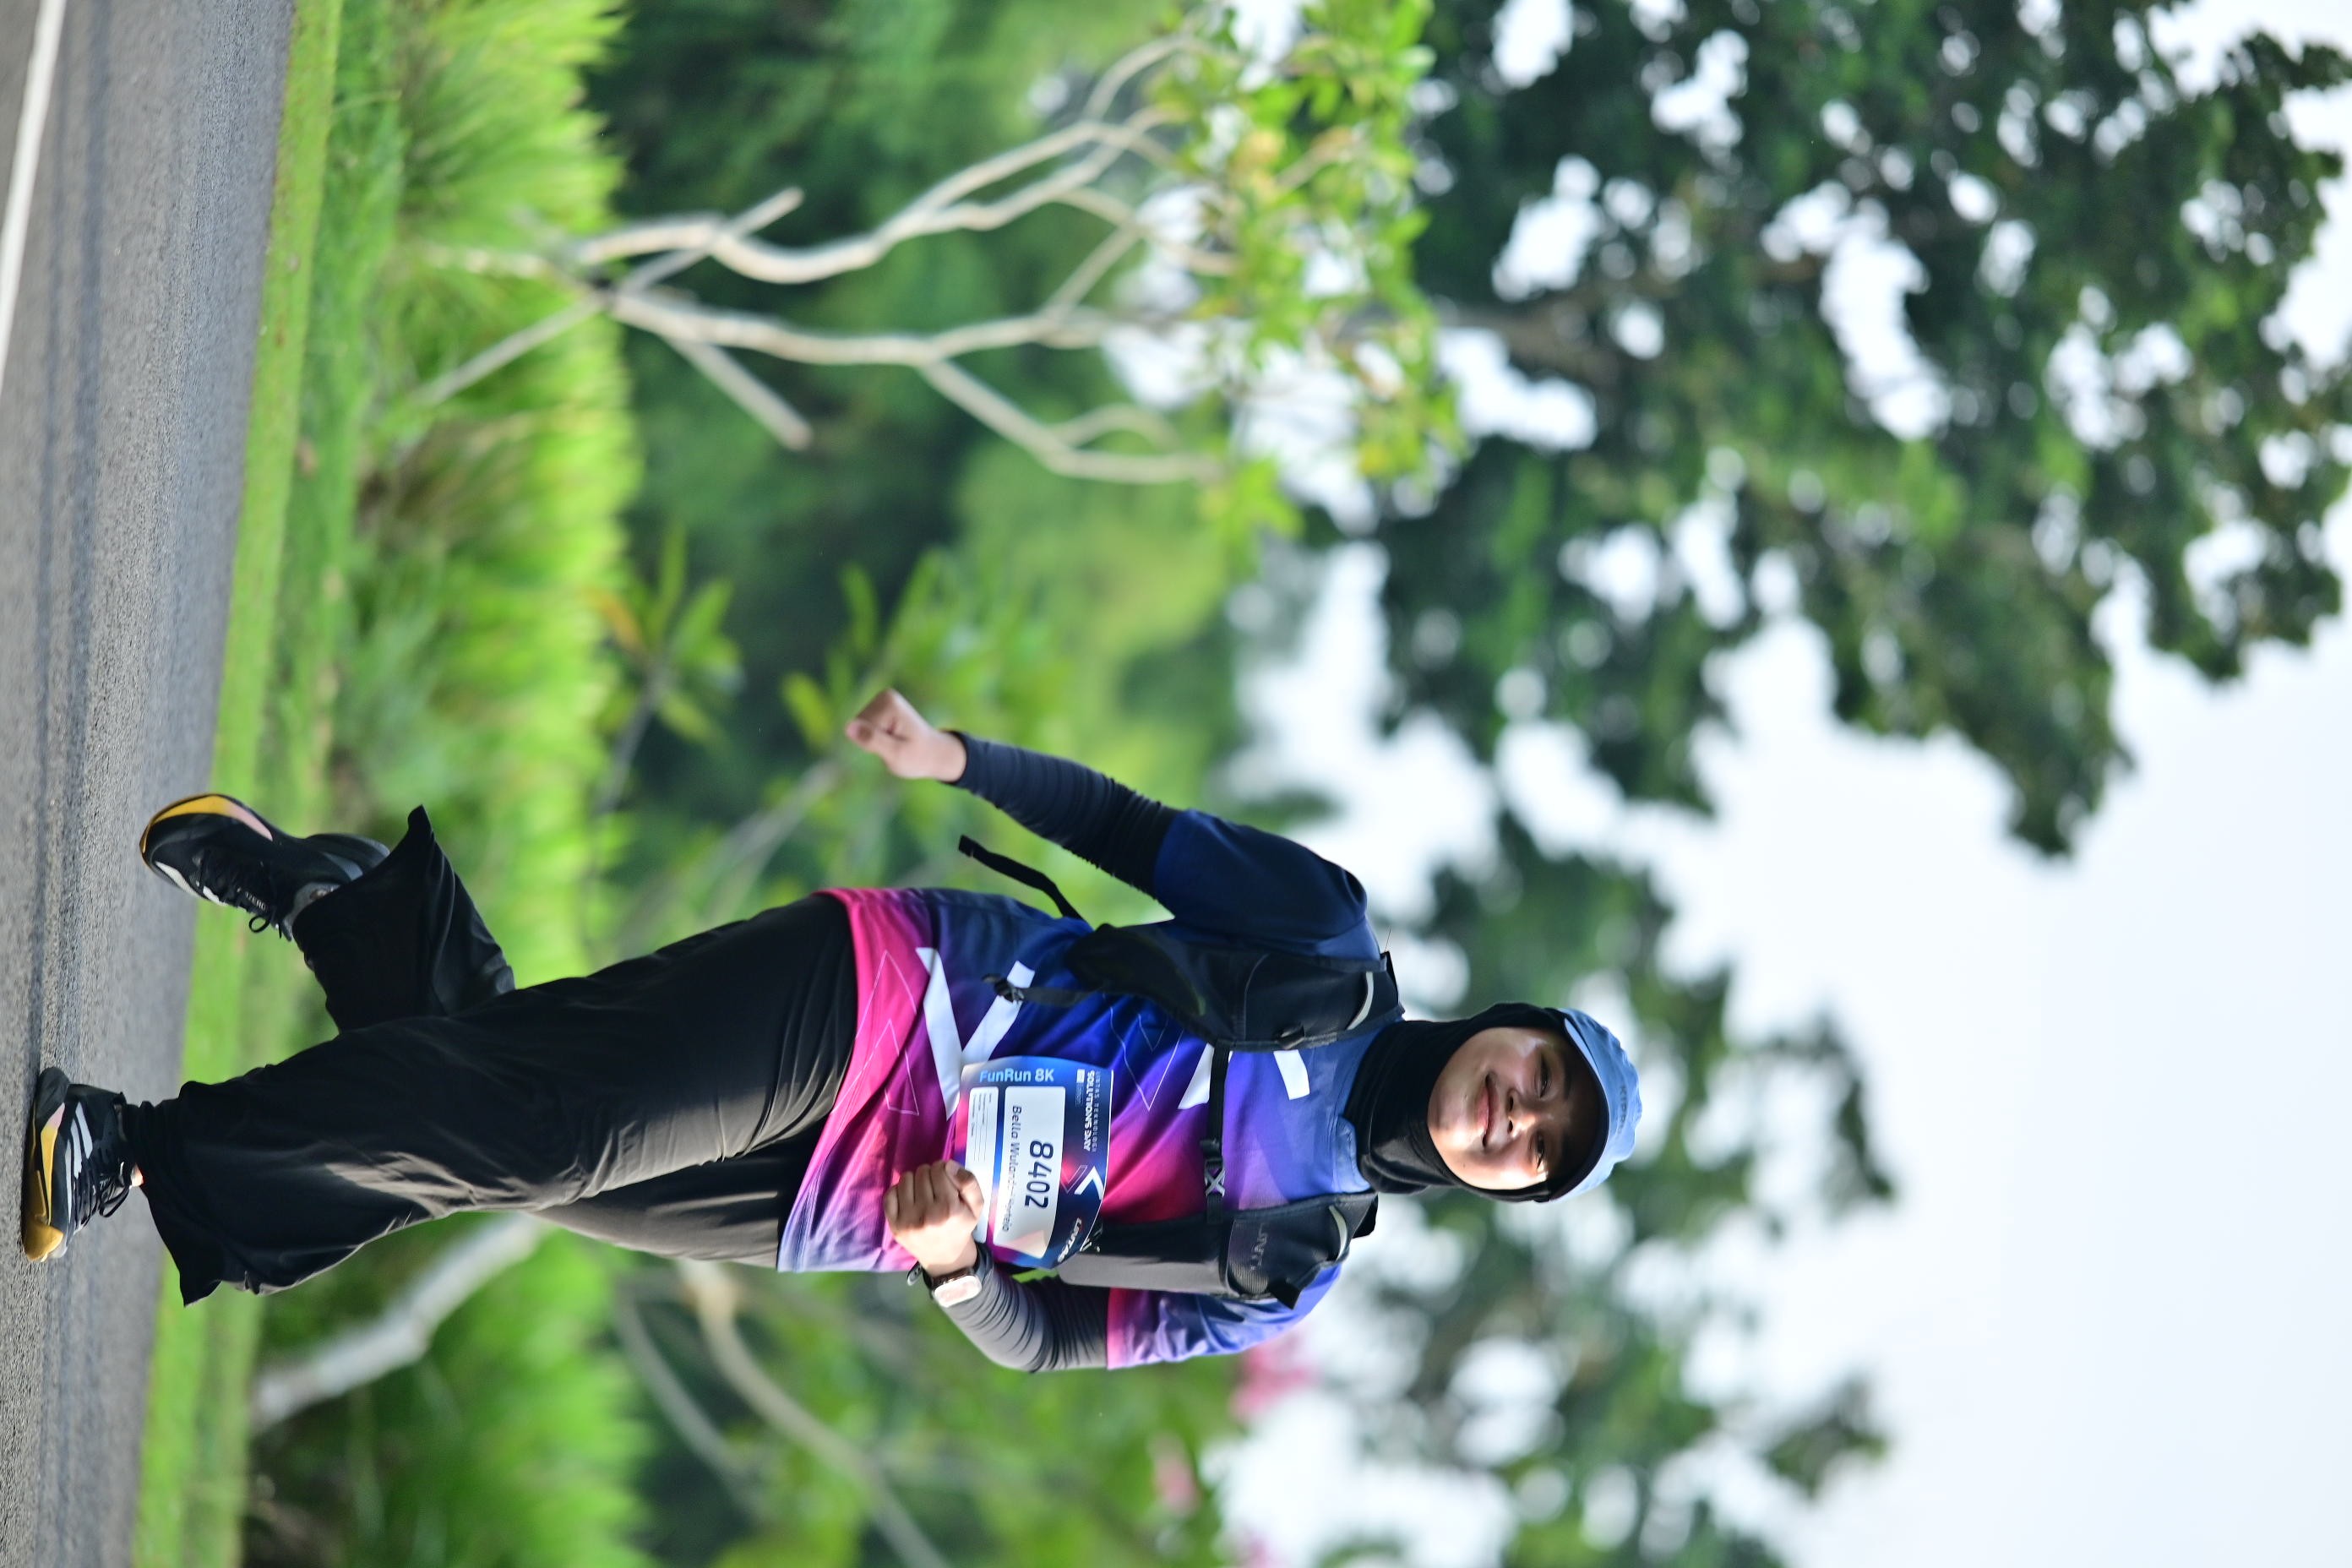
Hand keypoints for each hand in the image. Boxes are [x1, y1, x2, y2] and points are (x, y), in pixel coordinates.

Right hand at [845, 689, 967, 782]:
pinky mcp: (878, 709)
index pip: (860, 728)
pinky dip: (874, 738)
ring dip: (874, 741)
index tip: (895, 746)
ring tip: (895, 742)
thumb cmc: (918, 757)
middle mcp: (884, 697)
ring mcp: (881, 701)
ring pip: (858, 728)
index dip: (873, 745)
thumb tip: (848, 727)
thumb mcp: (896, 754)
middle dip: (872, 742)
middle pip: (858, 725)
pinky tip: (891, 738)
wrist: (934, 754)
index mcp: (888, 704)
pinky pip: (862, 728)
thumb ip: (872, 740)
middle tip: (895, 746)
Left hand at [884, 1159, 984, 1274]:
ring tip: (922, 1192)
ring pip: (906, 1179)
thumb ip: (969, 1182)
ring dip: (915, 1181)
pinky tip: (909, 1199)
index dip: (943, 1169)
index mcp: (948, 1209)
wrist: (944, 1257)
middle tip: (935, 1187)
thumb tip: (948, 1165)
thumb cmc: (961, 1227)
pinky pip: (891, 1193)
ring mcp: (907, 1220)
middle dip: (930, 1175)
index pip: (939, 1169)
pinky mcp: (894, 1224)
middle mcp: (926, 1214)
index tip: (945, 1178)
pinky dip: (899, 1191)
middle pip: (922, 1172)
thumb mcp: (976, 1206)